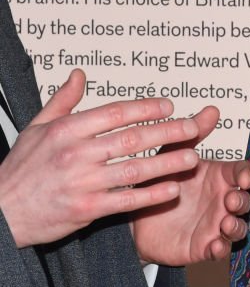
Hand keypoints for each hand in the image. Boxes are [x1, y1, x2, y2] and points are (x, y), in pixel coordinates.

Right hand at [0, 70, 214, 248]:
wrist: (1, 212)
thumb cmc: (21, 170)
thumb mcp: (37, 128)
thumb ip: (63, 101)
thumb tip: (79, 75)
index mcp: (67, 130)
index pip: (115, 113)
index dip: (146, 108)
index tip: (169, 106)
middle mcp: (77, 153)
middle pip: (132, 137)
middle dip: (168, 131)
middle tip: (193, 127)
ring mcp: (83, 181)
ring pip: (135, 168)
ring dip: (167, 162)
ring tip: (192, 156)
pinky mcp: (87, 208)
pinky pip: (128, 199)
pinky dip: (152, 194)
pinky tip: (172, 188)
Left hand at [130, 105, 249, 265]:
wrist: (135, 219)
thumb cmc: (159, 181)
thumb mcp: (173, 155)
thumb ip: (193, 135)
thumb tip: (212, 109)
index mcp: (219, 177)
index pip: (243, 173)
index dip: (246, 175)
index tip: (244, 178)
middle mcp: (222, 201)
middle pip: (245, 201)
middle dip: (242, 201)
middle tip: (229, 199)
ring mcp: (216, 224)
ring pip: (238, 227)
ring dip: (236, 225)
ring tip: (226, 223)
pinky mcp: (205, 246)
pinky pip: (220, 250)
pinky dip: (221, 249)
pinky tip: (215, 246)